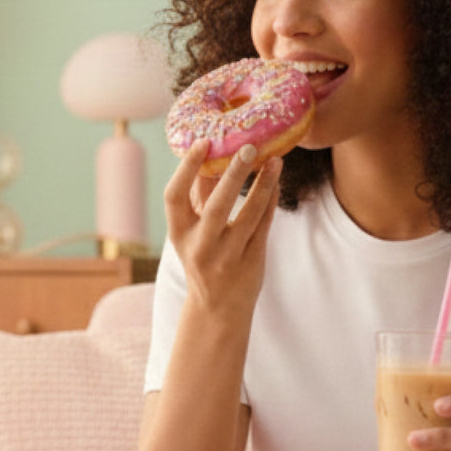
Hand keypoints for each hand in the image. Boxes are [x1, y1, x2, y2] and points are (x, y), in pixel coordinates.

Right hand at [164, 141, 280, 316]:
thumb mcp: (192, 231)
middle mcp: (200, 247)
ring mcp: (227, 257)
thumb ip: (199, 196)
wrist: (217, 308)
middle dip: (233, 175)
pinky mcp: (251, 261)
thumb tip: (212, 152)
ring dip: (263, 185)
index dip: (186, 168)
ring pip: (248, 215)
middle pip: (216, 206)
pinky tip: (276, 180)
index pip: (174, 197)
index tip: (203, 142)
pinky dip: (270, 200)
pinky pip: (263, 225)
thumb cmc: (204, 258)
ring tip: (275, 160)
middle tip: (248, 146)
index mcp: (179, 234)